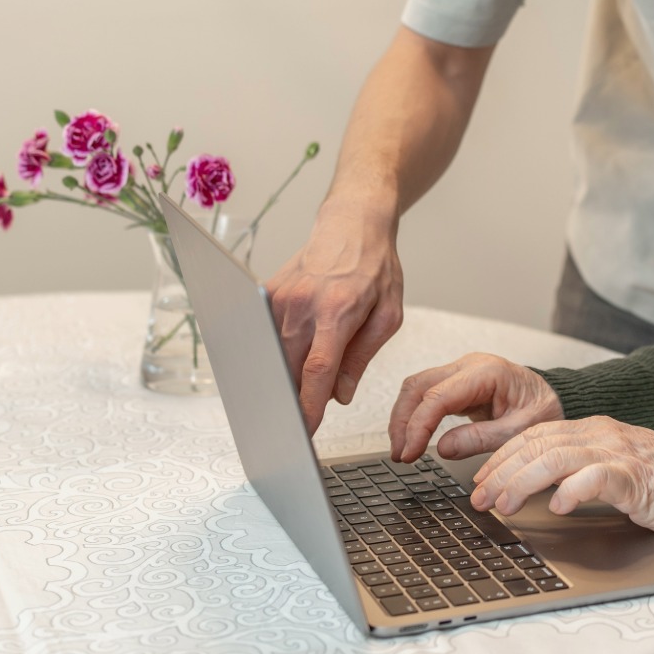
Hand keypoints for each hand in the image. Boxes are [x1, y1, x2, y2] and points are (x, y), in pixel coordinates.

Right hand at [267, 205, 403, 431]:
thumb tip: (340, 395)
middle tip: (300, 423)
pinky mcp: (266, 293)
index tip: (304, 431)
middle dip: (292, 399)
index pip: (316, 371)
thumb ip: (362, 357)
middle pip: (288, 368)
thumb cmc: (375, 266)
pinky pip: (268, 336)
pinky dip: (279, 353)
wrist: (352, 222)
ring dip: (285, 376)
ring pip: (275, 355)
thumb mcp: (388, 314)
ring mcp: (278, 298)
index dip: (307, 406)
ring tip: (298, 392)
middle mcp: (301, 304)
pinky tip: (292, 359)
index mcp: (336, 310)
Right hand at [388, 353, 563, 461]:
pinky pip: (427, 395)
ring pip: (417, 388)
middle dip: (403, 421)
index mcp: (487, 372)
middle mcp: (469, 366)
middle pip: (418, 385)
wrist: (555, 398)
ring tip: (403, 450)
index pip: (437, 396)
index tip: (410, 452)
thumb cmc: (544, 410)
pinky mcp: (458, 384)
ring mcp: (461, 372)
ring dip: (404, 418)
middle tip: (401, 454)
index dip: (418, 425)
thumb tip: (442, 448)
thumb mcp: (519, 431)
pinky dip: (415, 416)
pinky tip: (413, 438)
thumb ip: (481, 438)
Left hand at [470, 417, 653, 533]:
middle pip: (536, 444)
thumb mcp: (611, 466)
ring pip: (555, 458)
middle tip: (478, 498)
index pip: (534, 434)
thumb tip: (533, 488)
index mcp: (592, 430)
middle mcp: (601, 435)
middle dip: (500, 471)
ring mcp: (618, 453)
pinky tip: (557, 508)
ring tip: (503, 506)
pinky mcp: (635, 477)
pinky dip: (571, 491)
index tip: (479, 479)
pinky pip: (596, 478)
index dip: (501, 456)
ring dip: (521, 482)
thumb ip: (578, 468)